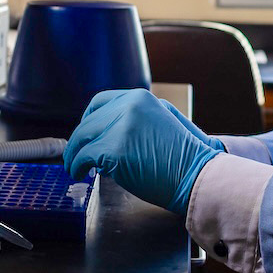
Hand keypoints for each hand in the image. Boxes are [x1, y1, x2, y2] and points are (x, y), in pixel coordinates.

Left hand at [64, 89, 221, 214]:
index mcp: (140, 98)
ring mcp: (120, 127)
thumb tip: (109, 130)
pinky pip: (84, 156)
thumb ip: (137, 118)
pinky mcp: (114, 149)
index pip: (101, 102)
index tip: (85, 134)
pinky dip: (77, 166)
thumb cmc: (185, 157)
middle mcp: (129, 106)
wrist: (199, 175)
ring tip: (74, 166)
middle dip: (78, 140)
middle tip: (74, 154)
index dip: (88, 119)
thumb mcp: (163, 120)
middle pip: (89, 121)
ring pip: (82, 138)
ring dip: (74, 154)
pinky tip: (80, 173)